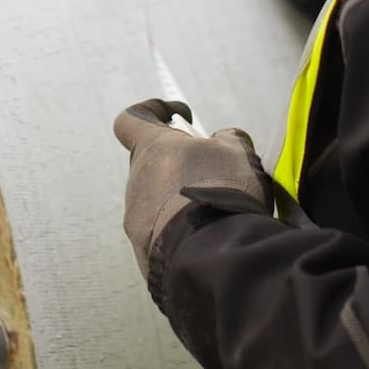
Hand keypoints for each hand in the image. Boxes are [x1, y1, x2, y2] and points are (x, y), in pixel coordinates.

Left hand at [114, 98, 272, 281]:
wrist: (214, 256)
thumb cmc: (223, 193)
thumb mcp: (238, 152)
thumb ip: (227, 139)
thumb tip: (221, 140)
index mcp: (151, 149)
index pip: (131, 119)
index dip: (153, 111)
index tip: (180, 116)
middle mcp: (135, 182)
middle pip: (150, 163)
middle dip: (177, 163)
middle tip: (211, 172)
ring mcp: (135, 220)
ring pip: (155, 201)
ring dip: (179, 200)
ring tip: (214, 213)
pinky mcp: (143, 253)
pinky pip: (160, 234)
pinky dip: (180, 232)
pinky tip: (207, 239)